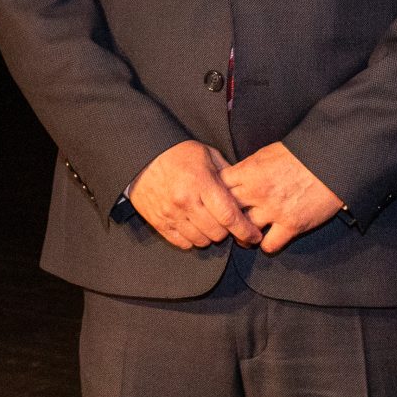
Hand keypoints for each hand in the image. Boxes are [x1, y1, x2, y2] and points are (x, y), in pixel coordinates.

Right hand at [129, 141, 261, 250]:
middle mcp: (185, 201)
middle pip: (216, 233)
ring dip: (209, 236)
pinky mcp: (158, 222)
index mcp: (201, 183)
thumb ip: (227, 174)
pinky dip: (192, 239)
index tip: (254, 235)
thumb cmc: (178, 153)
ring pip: (200, 241)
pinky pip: (182, 243)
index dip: (245, 230)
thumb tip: (245, 191)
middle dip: (227, 231)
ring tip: (209, 224)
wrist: (142, 155)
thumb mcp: (207, 154)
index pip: (229, 216)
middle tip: (227, 223)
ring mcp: (170, 214)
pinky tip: (194, 228)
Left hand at [221, 141, 344, 253]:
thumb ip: (248, 168)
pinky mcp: (291, 225)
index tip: (217, 200)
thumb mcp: (267, 153)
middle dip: (224, 218)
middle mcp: (257, 192)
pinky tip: (267, 240)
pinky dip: (266, 245)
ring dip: (242, 235)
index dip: (215, 195)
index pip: (218, 187)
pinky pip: (269, 245)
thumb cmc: (300, 154)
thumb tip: (233, 179)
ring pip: (244, 232)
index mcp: (250, 171)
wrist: (331, 162)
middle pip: (226, 212)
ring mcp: (274, 210)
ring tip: (245, 235)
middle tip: (226, 222)